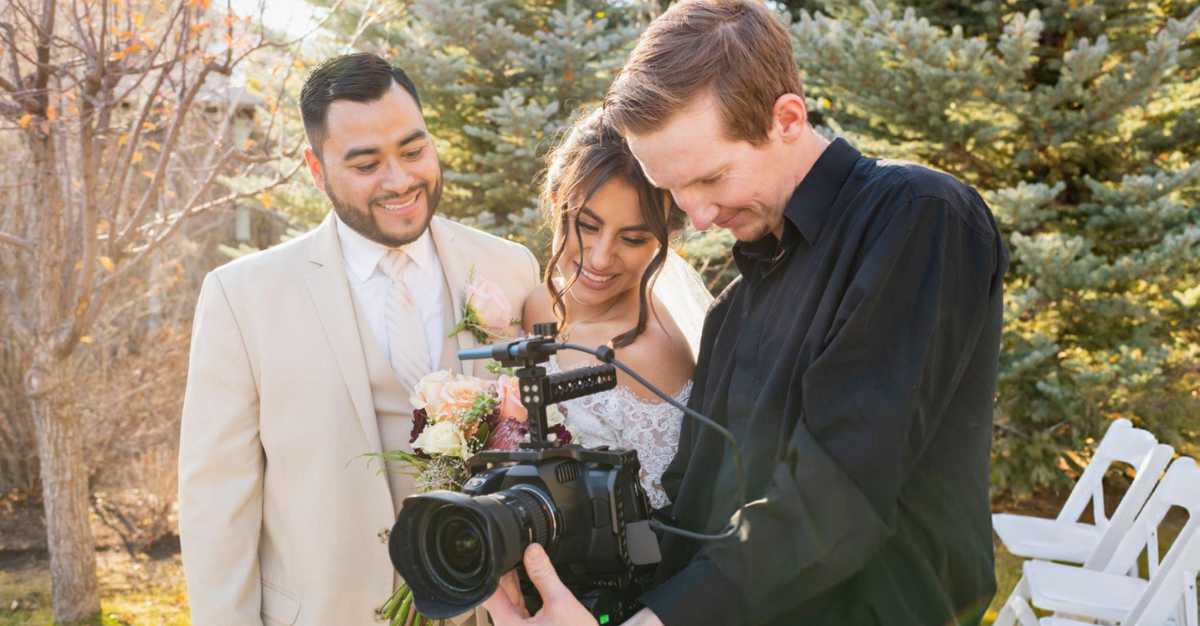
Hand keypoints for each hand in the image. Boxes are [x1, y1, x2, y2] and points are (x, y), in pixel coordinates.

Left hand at [482, 543, 597, 625]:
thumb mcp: (561, 603)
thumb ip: (544, 575)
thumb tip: (533, 552)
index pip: (488, 594)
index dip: (491, 571)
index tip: (497, 554)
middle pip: (499, 599)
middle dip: (506, 576)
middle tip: (516, 554)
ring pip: (510, 607)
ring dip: (516, 587)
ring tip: (524, 565)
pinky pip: (520, 615)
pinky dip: (525, 600)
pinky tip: (533, 587)